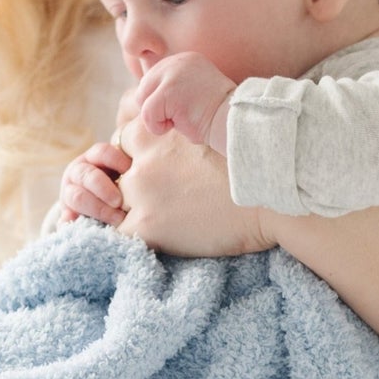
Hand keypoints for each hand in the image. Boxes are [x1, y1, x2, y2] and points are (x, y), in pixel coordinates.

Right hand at [59, 137, 132, 225]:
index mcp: (96, 158)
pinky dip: (71, 222)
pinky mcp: (66, 214)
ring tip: (116, 220)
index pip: (102, 152)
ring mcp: (70, 192)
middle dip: (103, 188)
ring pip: (76, 196)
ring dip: (96, 208)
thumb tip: (149, 137)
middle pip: (87, 175)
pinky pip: (65, 218)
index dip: (115, 159)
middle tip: (120, 201)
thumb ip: (137, 162)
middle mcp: (80, 172)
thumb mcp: (131, 169)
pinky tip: (79, 225)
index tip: (129, 170)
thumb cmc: (127, 184)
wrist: (106, 206)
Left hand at [116, 118, 272, 256]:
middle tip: (148, 202)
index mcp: (154, 134)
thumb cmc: (246, 171)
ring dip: (125, 215)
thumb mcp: (202, 140)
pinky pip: (117, 236)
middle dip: (126, 189)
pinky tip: (146, 243)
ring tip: (151, 224)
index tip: (149, 174)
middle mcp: (142, 159)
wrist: (269, 198)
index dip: (133, 160)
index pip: (121, 143)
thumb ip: (176, 143)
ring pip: (110, 205)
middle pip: (114, 175)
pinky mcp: (147, 226)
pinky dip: (126, 240)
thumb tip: (168, 157)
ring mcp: (141, 192)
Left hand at [134, 53, 234, 149]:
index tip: (182, 110)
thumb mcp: (194, 91)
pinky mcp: (169, 92)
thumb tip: (142, 98)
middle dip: (156, 110)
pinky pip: (147, 114)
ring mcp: (173, 75)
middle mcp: (177, 61)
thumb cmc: (216, 116)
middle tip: (182, 116)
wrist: (236, 122)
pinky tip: (180, 125)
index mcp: (185, 60)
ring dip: (159, 119)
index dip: (160, 102)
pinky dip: (159, 127)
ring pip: (143, 101)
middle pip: (143, 89)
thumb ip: (173, 87)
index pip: (152, 80)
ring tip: (183, 120)